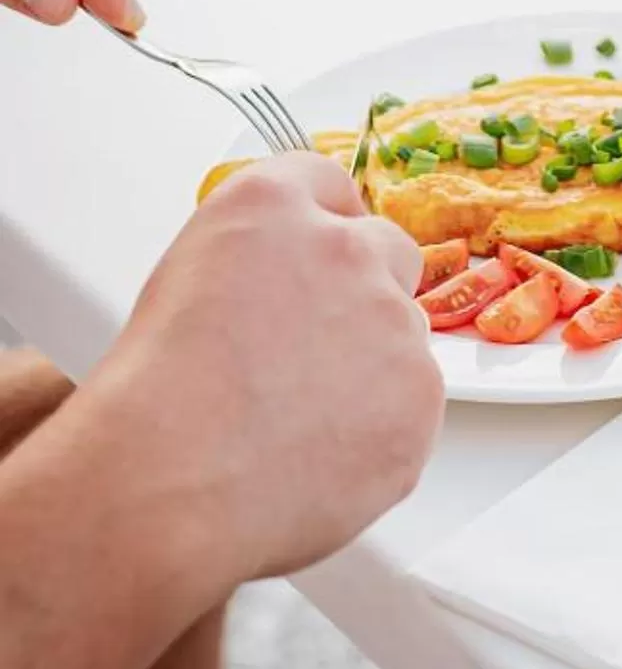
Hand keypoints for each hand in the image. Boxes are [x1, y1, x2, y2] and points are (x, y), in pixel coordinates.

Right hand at [92, 153, 442, 595]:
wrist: (167, 485)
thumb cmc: (152, 401)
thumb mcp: (182, 285)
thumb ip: (254, 260)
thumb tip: (282, 287)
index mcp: (269, 205)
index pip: (323, 183)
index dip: (323, 222)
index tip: (321, 251)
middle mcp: (343, 247)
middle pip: (384, 248)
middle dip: (360, 289)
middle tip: (311, 348)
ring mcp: (391, 318)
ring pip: (402, 333)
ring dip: (370, 364)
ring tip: (295, 422)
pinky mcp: (421, 392)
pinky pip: (413, 402)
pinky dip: (379, 428)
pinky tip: (317, 456)